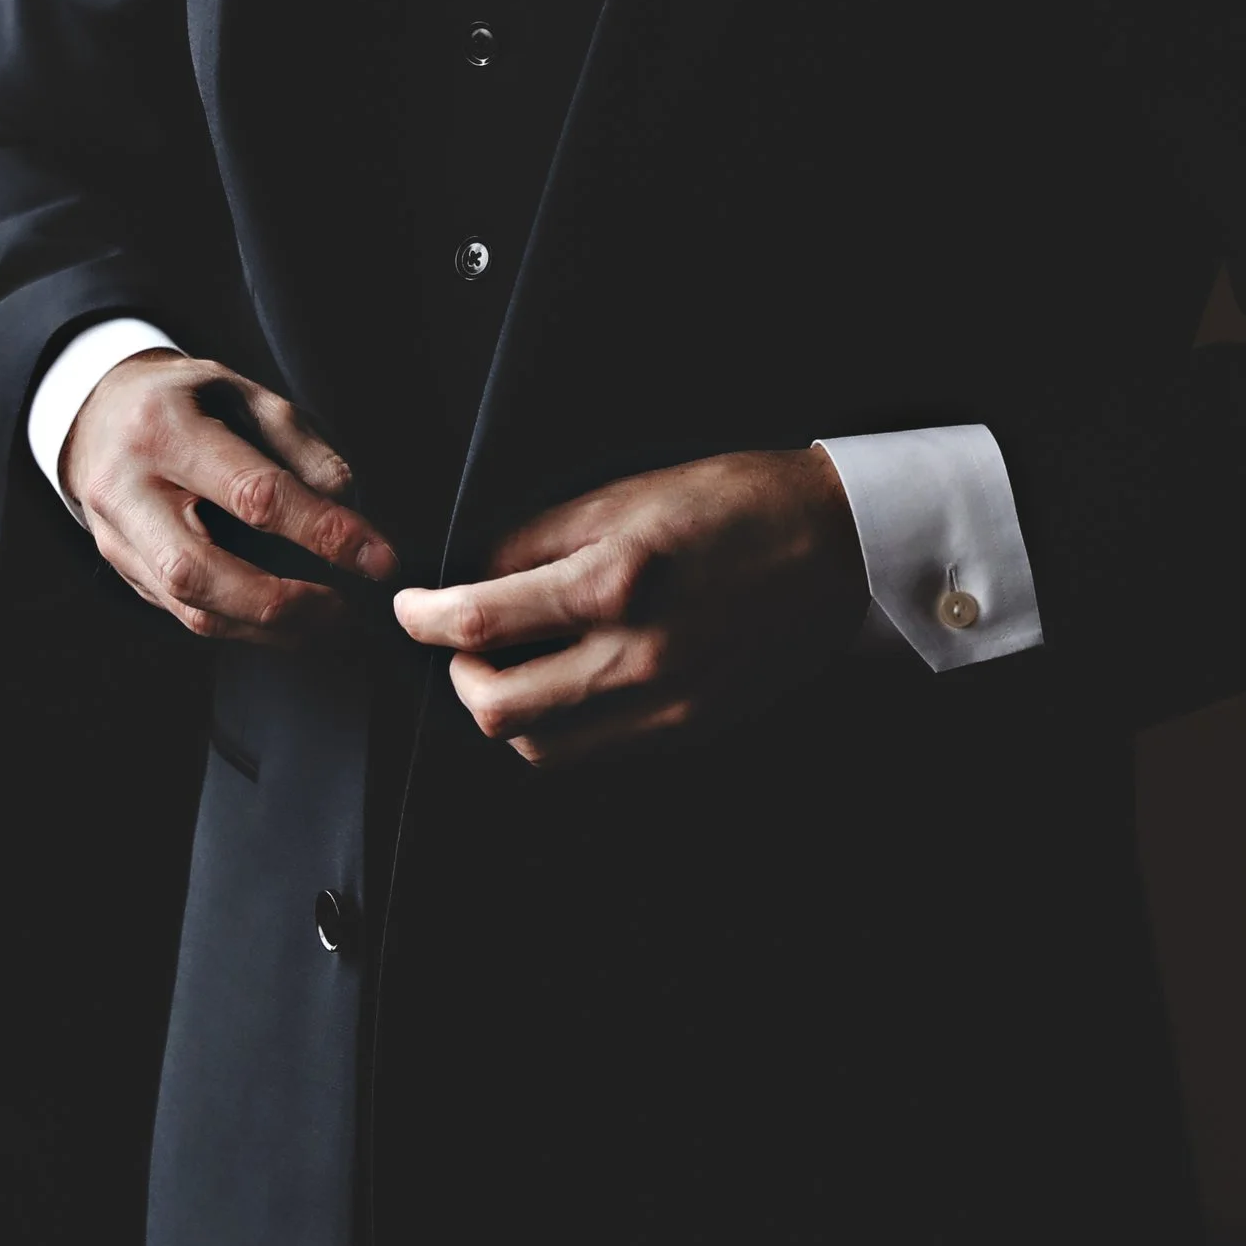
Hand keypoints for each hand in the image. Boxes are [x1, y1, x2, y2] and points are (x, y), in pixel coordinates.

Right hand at [62, 349, 396, 645]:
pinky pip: (185, 616)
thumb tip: (348, 504)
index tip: (378, 558)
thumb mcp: (244, 392)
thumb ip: (300, 443)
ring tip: (329, 623)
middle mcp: (128, 490)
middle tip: (346, 610)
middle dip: (284, 602)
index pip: (251, 493)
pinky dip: (244, 628)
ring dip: (269, 629)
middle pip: (201, 571)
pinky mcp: (124, 571)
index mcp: (164, 428)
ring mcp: (117, 538)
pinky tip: (288, 624)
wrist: (100, 416)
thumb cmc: (186, 401)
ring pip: (191, 608)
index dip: (322, 531)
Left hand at [391, 448, 867, 769]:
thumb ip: (541, 536)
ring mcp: (666, 704)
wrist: (838, 545)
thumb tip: (474, 570)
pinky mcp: (689, 728)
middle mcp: (637, 654)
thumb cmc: (735, 500)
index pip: (482, 619)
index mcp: (615, 580)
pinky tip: (561, 686)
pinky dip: (557, 730)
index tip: (408, 609)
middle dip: (456, 678)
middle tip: (454, 642)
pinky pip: (594, 753)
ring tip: (506, 666)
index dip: (424, 619)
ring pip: (539, 748)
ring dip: (502, 713)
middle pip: (497, 709)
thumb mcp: (628, 491)